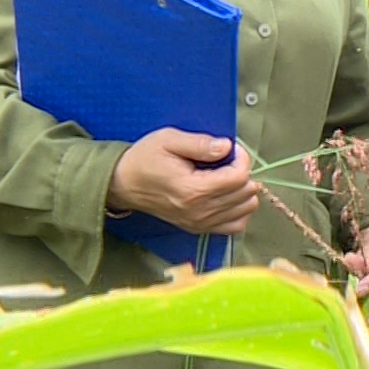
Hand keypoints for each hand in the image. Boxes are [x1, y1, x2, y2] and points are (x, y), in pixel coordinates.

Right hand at [106, 128, 259, 235]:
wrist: (122, 184)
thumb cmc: (145, 159)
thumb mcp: (169, 140)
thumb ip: (201, 143)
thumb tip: (227, 147)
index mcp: (193, 190)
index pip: (239, 177)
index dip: (241, 158)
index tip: (231, 148)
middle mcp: (200, 212)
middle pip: (245, 193)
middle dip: (242, 172)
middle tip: (226, 161)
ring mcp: (199, 223)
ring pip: (245, 209)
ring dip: (243, 190)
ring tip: (226, 176)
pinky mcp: (198, 228)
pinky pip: (235, 226)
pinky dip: (238, 210)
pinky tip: (227, 195)